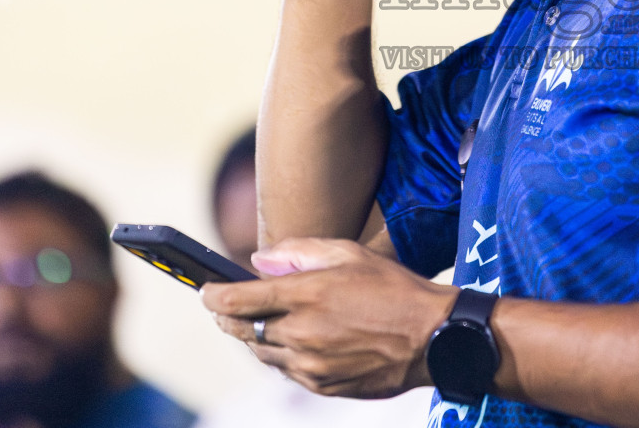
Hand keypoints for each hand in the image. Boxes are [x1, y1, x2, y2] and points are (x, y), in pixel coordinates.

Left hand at [203, 238, 457, 397]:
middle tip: (224, 308)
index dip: (213, 296)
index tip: (205, 291)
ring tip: (262, 322)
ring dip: (256, 337)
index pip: (238, 300)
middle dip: (228, 318)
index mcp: (307, 294)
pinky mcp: (323, 386)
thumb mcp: (350, 254)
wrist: (433, 338)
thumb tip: (258, 260)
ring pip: (263, 353)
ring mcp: (311, 365)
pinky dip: (282, 356)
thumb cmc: (394, 288)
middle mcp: (302, 333)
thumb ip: (299, 252)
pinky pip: (287, 371)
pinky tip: (294, 341)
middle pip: (243, 330)